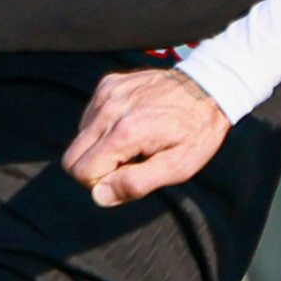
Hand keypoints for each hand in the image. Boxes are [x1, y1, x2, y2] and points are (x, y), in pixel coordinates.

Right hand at [65, 69, 229, 207]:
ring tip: (135, 141)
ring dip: (102, 147)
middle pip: (72, 156)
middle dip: (96, 168)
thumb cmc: (197, 132)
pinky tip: (132, 123)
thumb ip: (136, 183)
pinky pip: (89, 117)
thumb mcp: (178, 167)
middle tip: (130, 163)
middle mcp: (109, 110)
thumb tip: (99, 196)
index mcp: (125, 133)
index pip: (81, 172)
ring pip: (79, 138)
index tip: (127, 176)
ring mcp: (107, 94)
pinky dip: (105, 126)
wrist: (208, 88)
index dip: (101, 183)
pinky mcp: (108, 84)